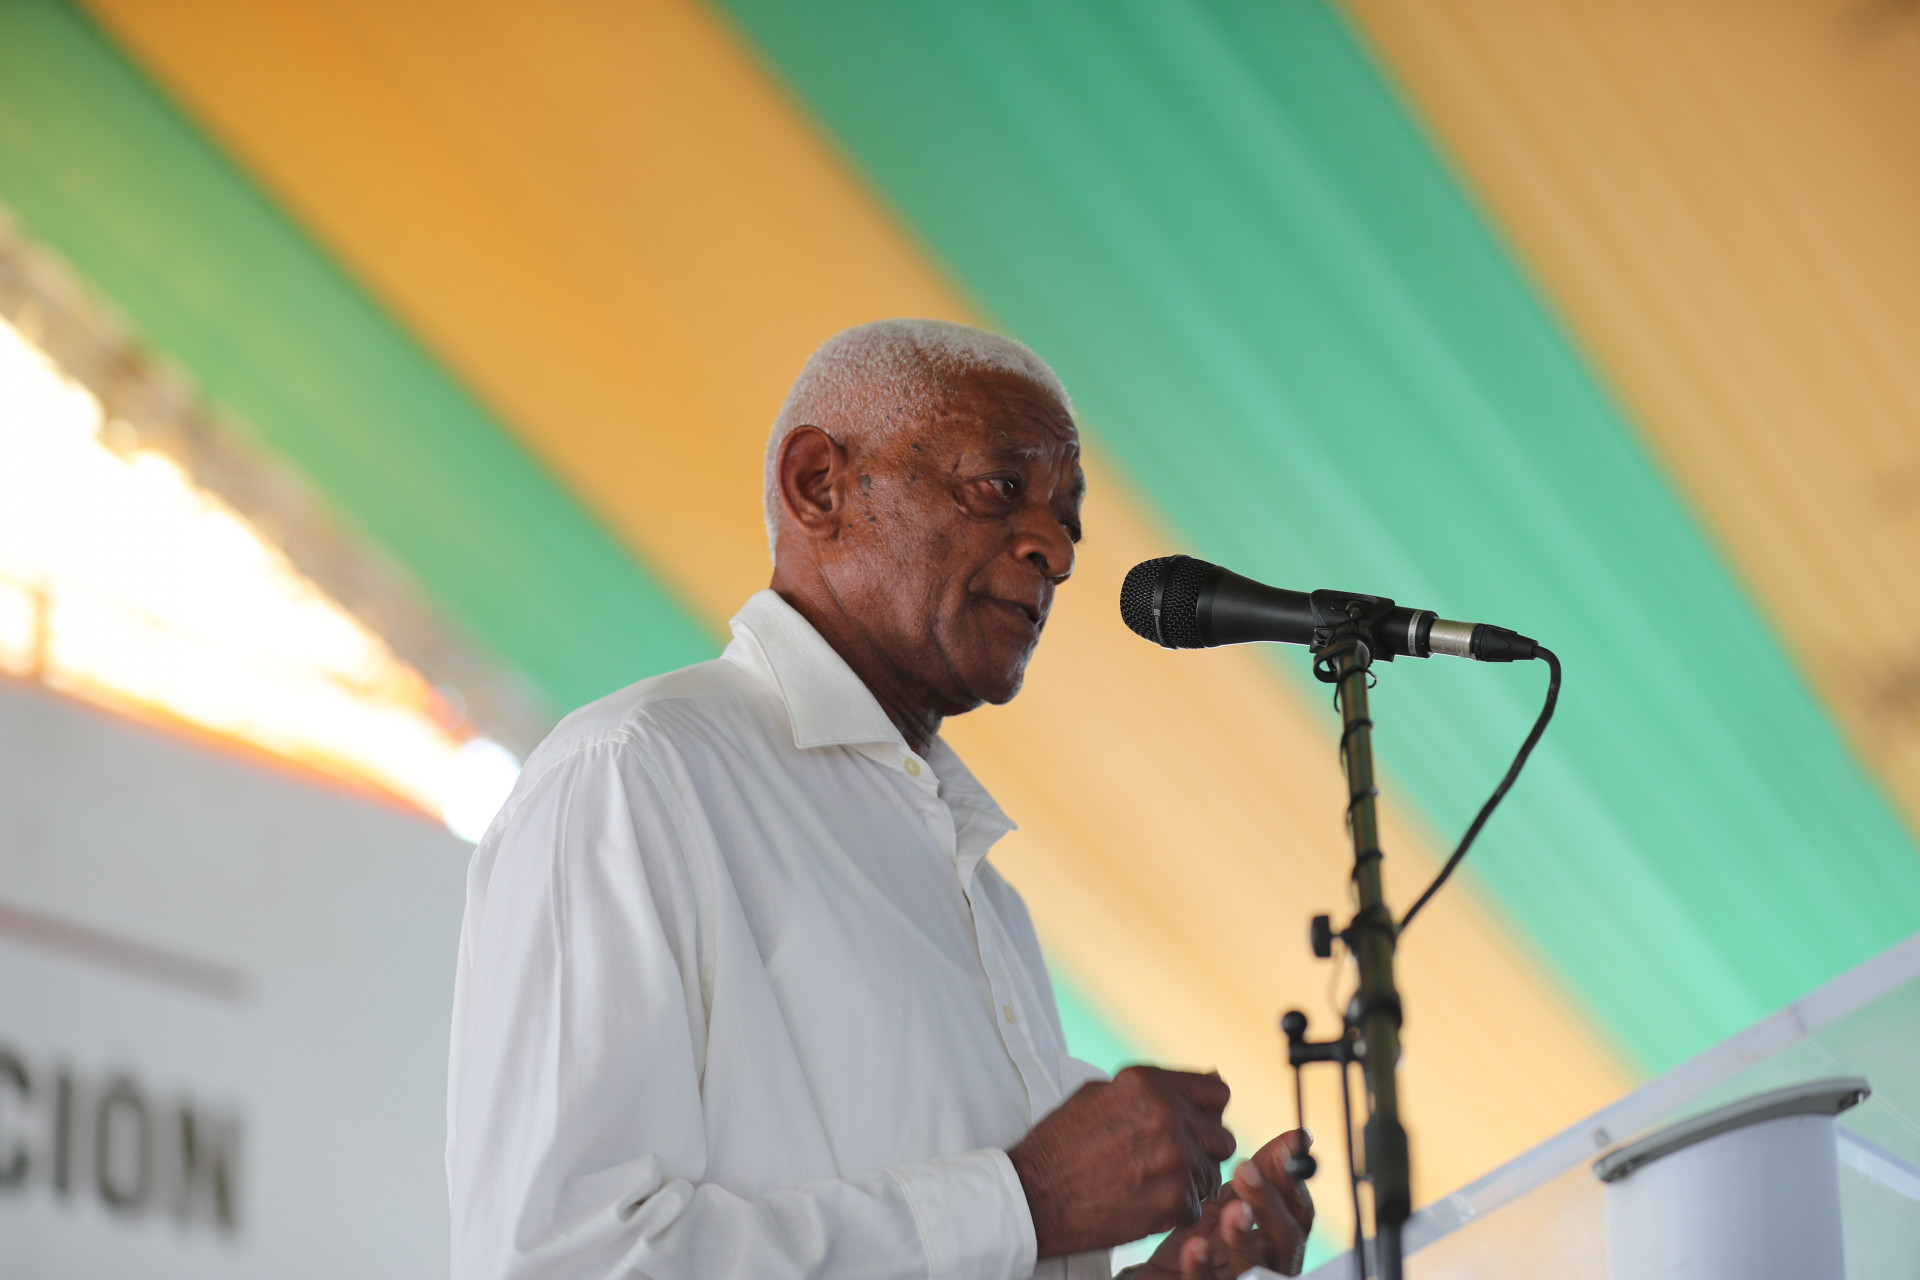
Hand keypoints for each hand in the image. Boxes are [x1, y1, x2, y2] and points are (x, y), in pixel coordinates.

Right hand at [1007, 1066, 1235, 1257]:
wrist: (1034, 1196)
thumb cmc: (1060, 1146)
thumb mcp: (1099, 1095)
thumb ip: (1151, 1090)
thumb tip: (1195, 1084)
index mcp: (1148, 1085)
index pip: (1216, 1092)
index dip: (1207, 1111)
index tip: (1196, 1123)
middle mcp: (1168, 1116)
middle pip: (1222, 1135)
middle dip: (1202, 1148)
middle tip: (1173, 1160)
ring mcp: (1176, 1159)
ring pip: (1212, 1173)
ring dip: (1191, 1180)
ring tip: (1152, 1182)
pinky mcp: (1175, 1200)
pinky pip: (1196, 1204)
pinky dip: (1176, 1208)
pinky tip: (1145, 1201)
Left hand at [1135, 1130, 1314, 1277]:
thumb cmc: (1201, 1243)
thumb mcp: (1226, 1207)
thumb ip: (1255, 1179)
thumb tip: (1294, 1137)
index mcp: (1276, 1243)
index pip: (1299, 1214)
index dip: (1294, 1182)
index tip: (1284, 1148)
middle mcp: (1269, 1266)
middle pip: (1286, 1239)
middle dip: (1270, 1203)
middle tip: (1246, 1170)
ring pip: (1254, 1268)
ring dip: (1244, 1237)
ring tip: (1232, 1209)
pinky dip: (1201, 1267)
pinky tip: (1193, 1245)